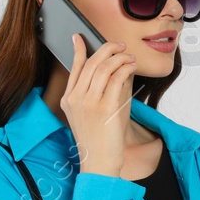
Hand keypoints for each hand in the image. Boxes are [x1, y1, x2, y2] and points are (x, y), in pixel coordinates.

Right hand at [59, 33, 135, 175]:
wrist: (98, 162)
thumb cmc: (98, 140)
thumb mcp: (89, 115)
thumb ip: (95, 92)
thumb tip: (112, 69)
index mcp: (68, 99)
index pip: (74, 67)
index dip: (79, 49)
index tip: (80, 37)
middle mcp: (76, 98)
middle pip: (91, 63)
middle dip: (107, 49)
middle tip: (119, 45)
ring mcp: (90, 103)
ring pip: (105, 67)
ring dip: (120, 57)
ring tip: (129, 57)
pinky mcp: (106, 107)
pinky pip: (117, 78)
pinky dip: (126, 67)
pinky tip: (131, 67)